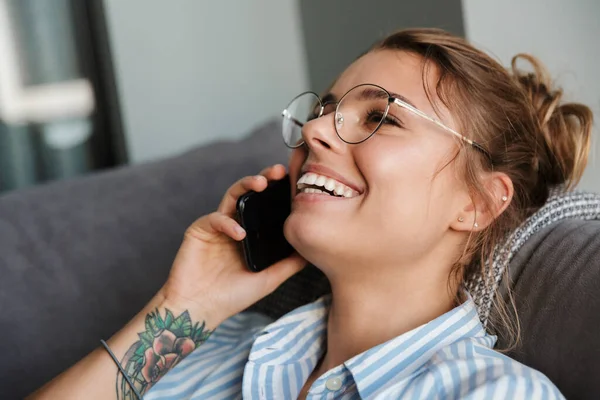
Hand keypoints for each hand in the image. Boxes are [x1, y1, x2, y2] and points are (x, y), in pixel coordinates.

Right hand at [159, 164, 305, 325]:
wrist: (200, 310)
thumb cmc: (232, 296)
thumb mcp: (269, 279)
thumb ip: (289, 264)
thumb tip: (312, 250)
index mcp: (251, 232)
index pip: (266, 205)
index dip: (279, 192)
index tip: (295, 182)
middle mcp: (235, 224)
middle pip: (250, 193)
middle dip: (264, 178)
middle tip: (279, 172)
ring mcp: (217, 225)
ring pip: (232, 196)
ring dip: (246, 185)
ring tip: (261, 183)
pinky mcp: (199, 230)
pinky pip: (215, 218)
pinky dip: (228, 223)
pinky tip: (239, 233)